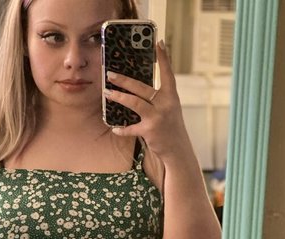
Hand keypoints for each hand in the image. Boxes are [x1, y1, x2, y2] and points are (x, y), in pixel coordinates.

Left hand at [104, 41, 189, 161]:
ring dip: (119, 97)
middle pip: (142, 87)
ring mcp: (158, 117)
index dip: (164, 58)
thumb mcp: (169, 109)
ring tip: (107, 93)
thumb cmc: (170, 127)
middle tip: (110, 74)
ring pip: (134, 103)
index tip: (159, 42)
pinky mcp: (150, 130)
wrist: (177, 149)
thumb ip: (158, 98)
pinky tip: (115, 128)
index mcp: (171, 96)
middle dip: (124, 80)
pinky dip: (122, 129)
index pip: (168, 73)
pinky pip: (131, 128)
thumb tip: (137, 88)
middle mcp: (166, 104)